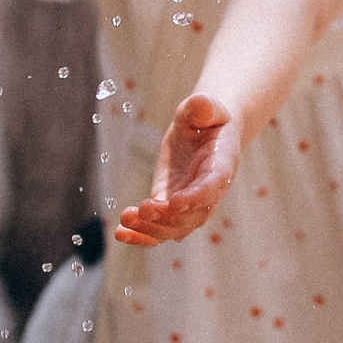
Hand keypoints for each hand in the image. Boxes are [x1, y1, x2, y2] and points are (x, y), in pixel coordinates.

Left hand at [115, 94, 242, 246]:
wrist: (205, 132)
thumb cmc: (207, 118)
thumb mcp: (206, 107)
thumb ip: (203, 107)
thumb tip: (201, 106)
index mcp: (221, 167)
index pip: (212, 188)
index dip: (195, 198)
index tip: (175, 202)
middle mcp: (208, 193)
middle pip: (192, 216)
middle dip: (166, 217)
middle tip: (142, 208)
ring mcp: (189, 205)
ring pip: (174, 229)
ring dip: (150, 229)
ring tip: (125, 221)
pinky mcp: (169, 208)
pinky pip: (158, 229)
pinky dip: (141, 236)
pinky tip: (121, 233)